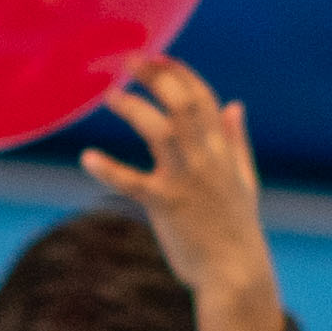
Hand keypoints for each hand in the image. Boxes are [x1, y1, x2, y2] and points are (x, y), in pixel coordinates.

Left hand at [76, 58, 285, 330]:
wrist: (235, 273)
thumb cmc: (236, 228)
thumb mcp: (244, 179)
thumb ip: (236, 140)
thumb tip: (235, 105)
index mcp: (222, 150)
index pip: (203, 99)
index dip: (180, 73)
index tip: (158, 57)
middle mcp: (205, 158)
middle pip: (182, 104)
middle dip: (156, 77)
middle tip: (129, 62)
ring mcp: (185, 180)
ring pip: (159, 131)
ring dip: (133, 107)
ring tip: (109, 95)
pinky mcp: (164, 205)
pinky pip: (131, 182)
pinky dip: (107, 169)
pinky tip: (87, 157)